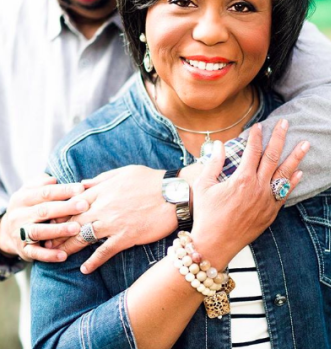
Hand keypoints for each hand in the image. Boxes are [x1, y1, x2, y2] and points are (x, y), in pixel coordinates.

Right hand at [0, 175, 87, 261]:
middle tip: (84, 206)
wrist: (6, 231)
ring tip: (76, 229)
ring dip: (58, 230)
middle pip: (43, 210)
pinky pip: (36, 253)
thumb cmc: (29, 207)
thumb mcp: (30, 191)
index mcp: (23, 198)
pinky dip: (49, 255)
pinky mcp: (23, 250)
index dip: (63, 190)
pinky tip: (64, 255)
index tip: (81, 189)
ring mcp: (20, 233)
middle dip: (65, 208)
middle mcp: (19, 215)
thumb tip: (54, 179)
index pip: (45, 193)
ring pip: (39, 232)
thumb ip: (42, 184)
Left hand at [52, 165, 178, 273]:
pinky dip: (94, 261)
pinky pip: (106, 251)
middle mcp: (104, 206)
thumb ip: (101, 178)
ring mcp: (114, 222)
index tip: (50, 219)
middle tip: (45, 241)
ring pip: (84, 236)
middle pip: (74, 220)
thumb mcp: (124, 172)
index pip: (74, 201)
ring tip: (57, 256)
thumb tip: (82, 183)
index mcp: (103, 189)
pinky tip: (85, 269)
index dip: (60, 211)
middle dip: (57, 231)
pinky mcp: (127, 235)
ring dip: (69, 247)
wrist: (175, 193)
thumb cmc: (151, 180)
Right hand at [191, 120, 308, 268]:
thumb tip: (219, 144)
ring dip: (296, 157)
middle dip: (280, 138)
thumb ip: (214, 163)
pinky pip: (285, 194)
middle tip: (286, 123)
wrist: (214, 244)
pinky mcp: (270, 213)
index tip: (259, 125)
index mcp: (242, 179)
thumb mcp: (204, 185)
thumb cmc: (206, 214)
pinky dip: (292, 183)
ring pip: (285, 174)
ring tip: (306, 144)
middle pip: (273, 157)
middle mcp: (258, 188)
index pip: (253, 150)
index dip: (256, 136)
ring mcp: (266, 201)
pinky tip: (299, 173)